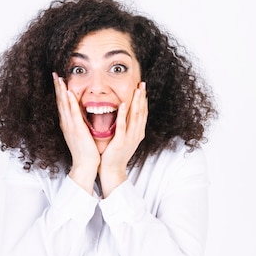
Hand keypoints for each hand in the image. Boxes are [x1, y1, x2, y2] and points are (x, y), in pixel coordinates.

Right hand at [53, 73, 99, 192]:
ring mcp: (70, 126)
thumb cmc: (85, 151)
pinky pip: (73, 113)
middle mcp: (66, 123)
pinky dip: (70, 102)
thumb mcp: (80, 134)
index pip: (62, 104)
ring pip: (64, 104)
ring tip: (59, 78)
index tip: (58, 79)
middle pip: (60, 101)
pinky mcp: (77, 129)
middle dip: (57, 87)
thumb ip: (78, 123)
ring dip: (61, 91)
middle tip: (54, 73)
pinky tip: (68, 93)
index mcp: (67, 124)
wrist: (85, 165)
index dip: (59, 91)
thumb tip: (80, 114)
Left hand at [99, 81, 147, 196]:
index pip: (143, 113)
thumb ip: (126, 127)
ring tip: (138, 90)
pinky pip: (123, 126)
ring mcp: (130, 138)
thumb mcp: (124, 138)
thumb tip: (126, 114)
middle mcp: (136, 134)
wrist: (112, 171)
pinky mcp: (121, 142)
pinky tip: (124, 104)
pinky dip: (124, 115)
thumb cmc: (115, 154)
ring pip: (135, 117)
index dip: (143, 100)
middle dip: (142, 97)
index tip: (143, 88)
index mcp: (137, 133)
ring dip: (136, 102)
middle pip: (141, 112)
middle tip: (142, 84)